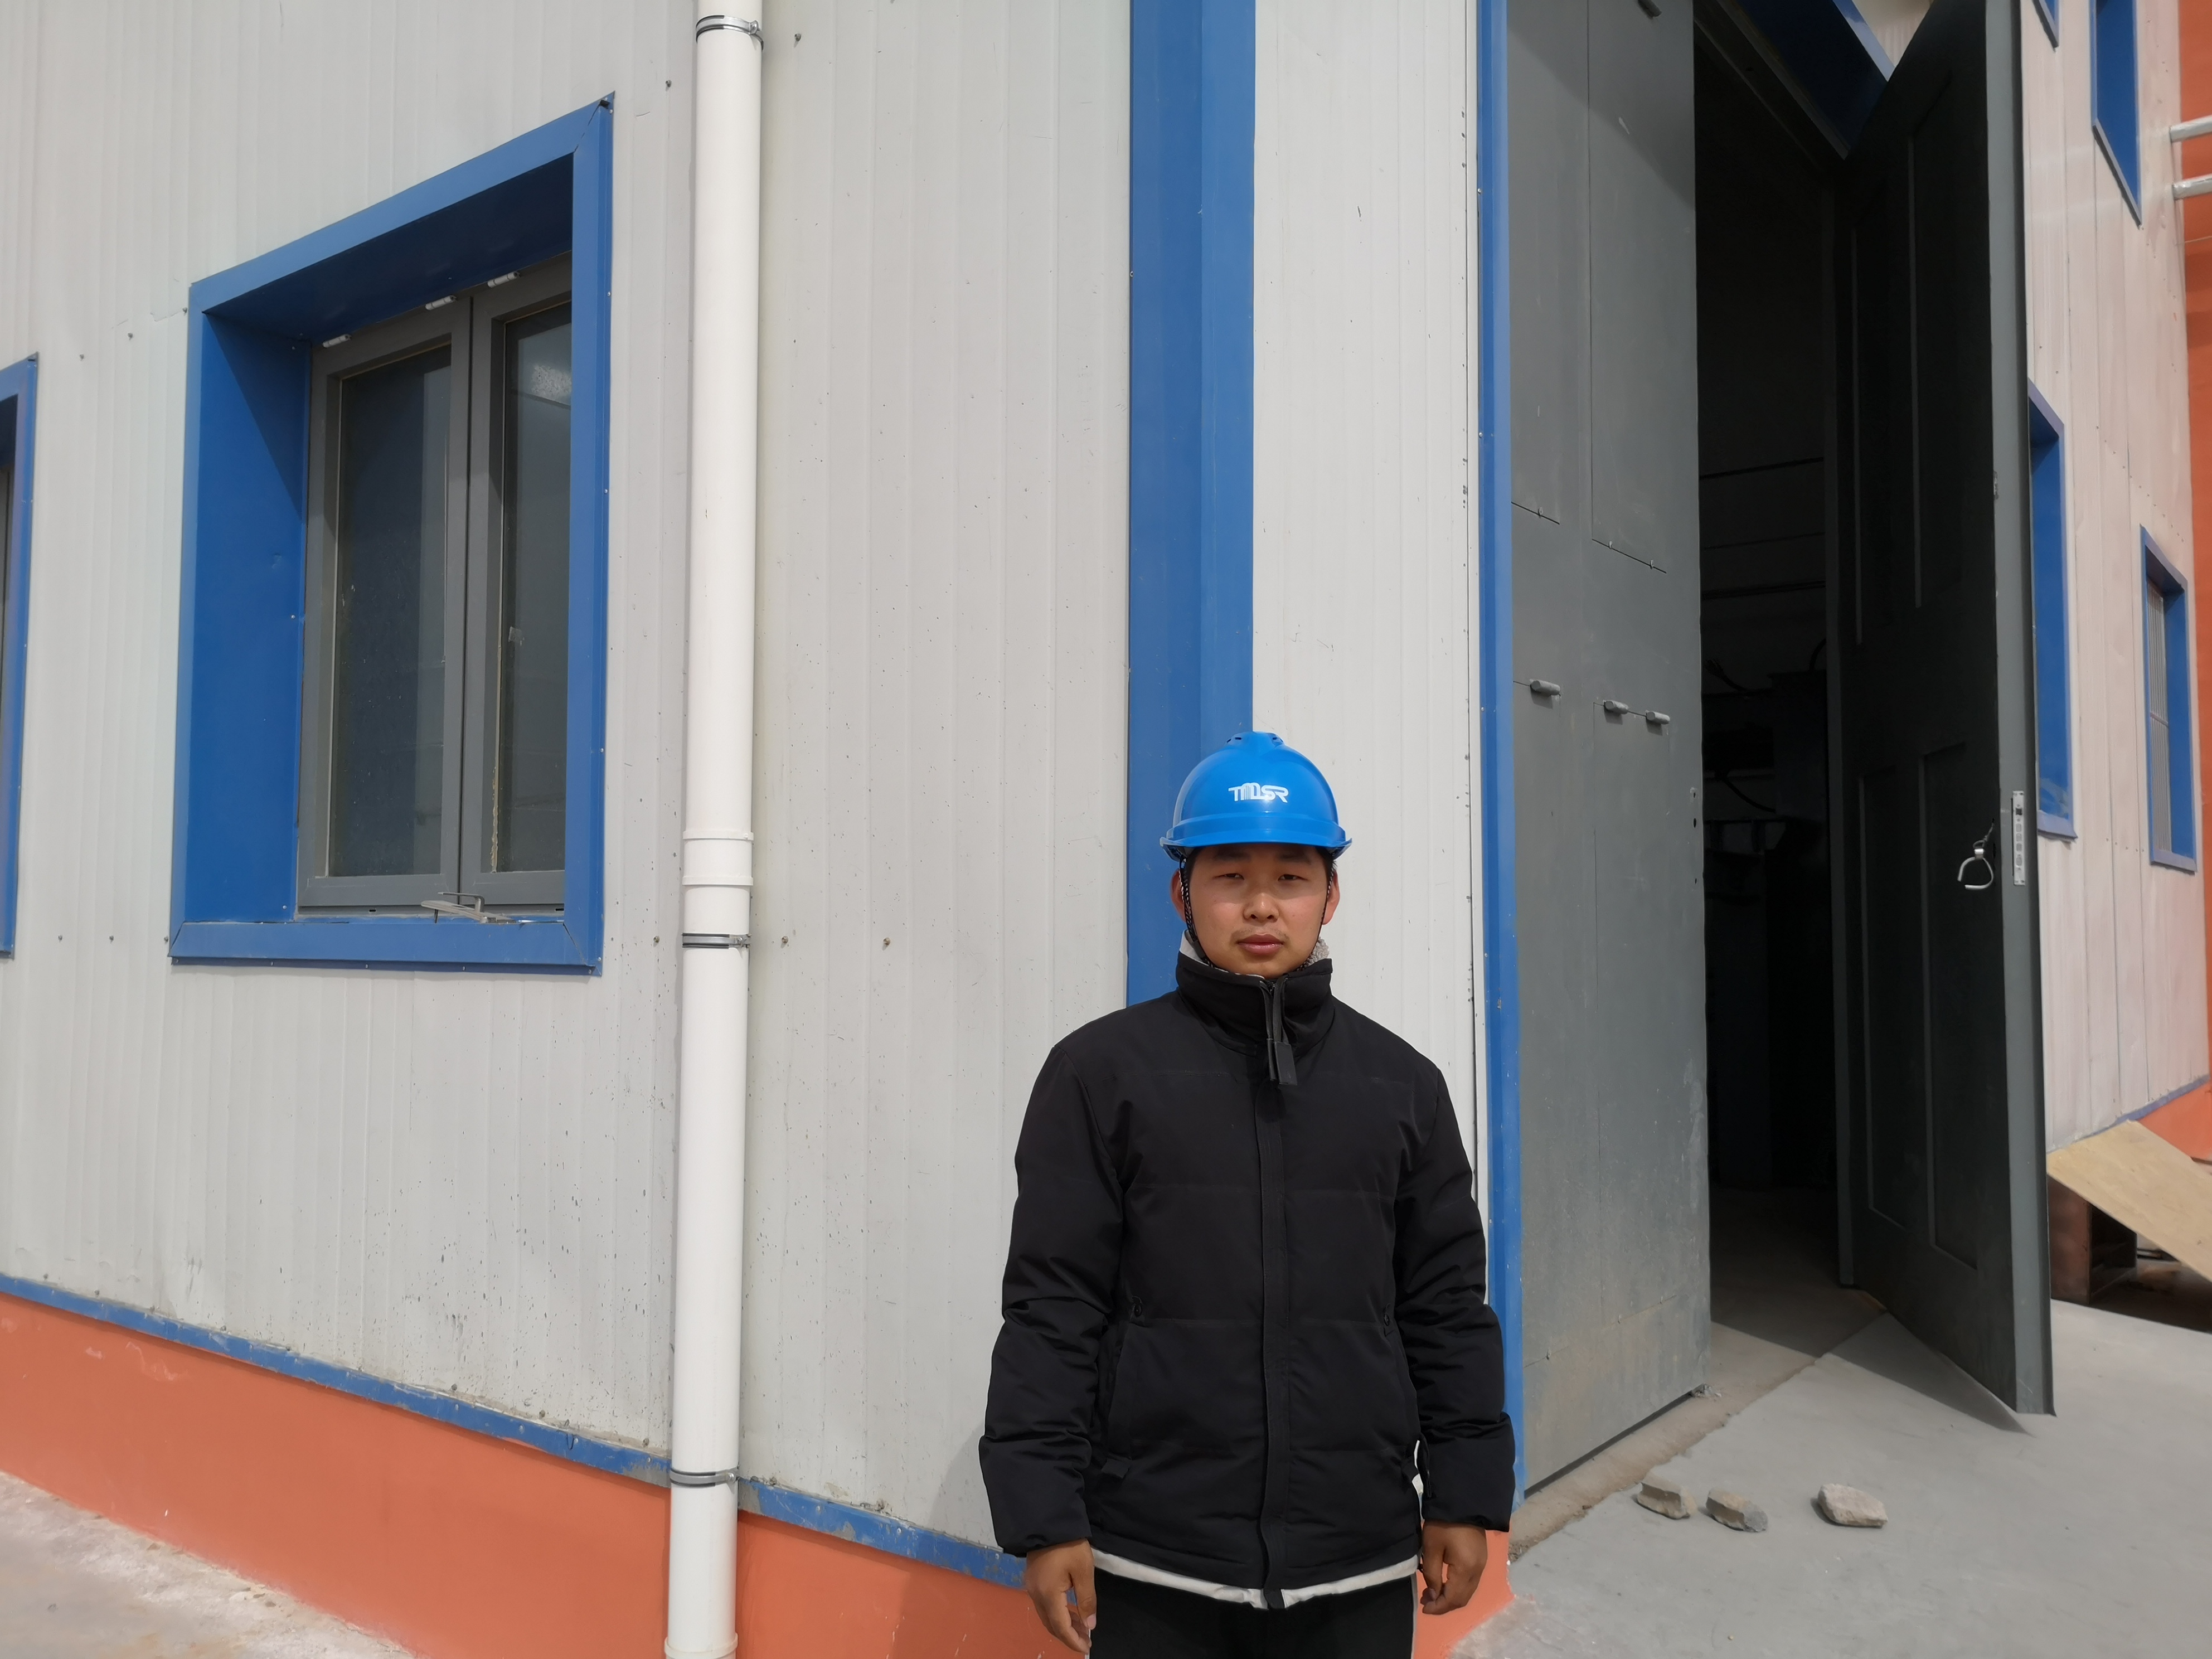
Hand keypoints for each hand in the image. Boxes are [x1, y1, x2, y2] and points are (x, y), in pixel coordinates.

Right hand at [1022, 1539, 1097, 1653]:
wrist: (1048, 1521)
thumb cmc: (1069, 1545)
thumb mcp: (1084, 1571)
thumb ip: (1087, 1600)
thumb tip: (1089, 1625)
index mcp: (1048, 1594)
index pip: (1061, 1627)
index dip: (1073, 1641)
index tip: (1087, 1648)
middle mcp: (1036, 1595)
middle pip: (1051, 1624)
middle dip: (1068, 1636)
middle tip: (1086, 1640)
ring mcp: (1032, 1587)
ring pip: (1046, 1616)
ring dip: (1063, 1625)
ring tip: (1081, 1628)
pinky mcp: (1032, 1580)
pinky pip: (1043, 1605)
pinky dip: (1057, 1613)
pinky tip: (1069, 1611)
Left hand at [1417, 1521, 1488, 1616]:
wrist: (1462, 1501)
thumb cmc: (1443, 1524)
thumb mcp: (1432, 1548)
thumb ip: (1432, 1574)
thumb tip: (1434, 1596)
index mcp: (1466, 1570)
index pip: (1453, 1599)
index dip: (1438, 1607)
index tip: (1423, 1607)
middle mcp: (1478, 1571)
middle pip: (1463, 1599)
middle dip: (1444, 1605)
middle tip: (1426, 1601)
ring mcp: (1482, 1565)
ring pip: (1467, 1592)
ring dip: (1451, 1597)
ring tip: (1432, 1594)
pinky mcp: (1481, 1559)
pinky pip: (1470, 1583)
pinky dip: (1458, 1588)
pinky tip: (1445, 1583)